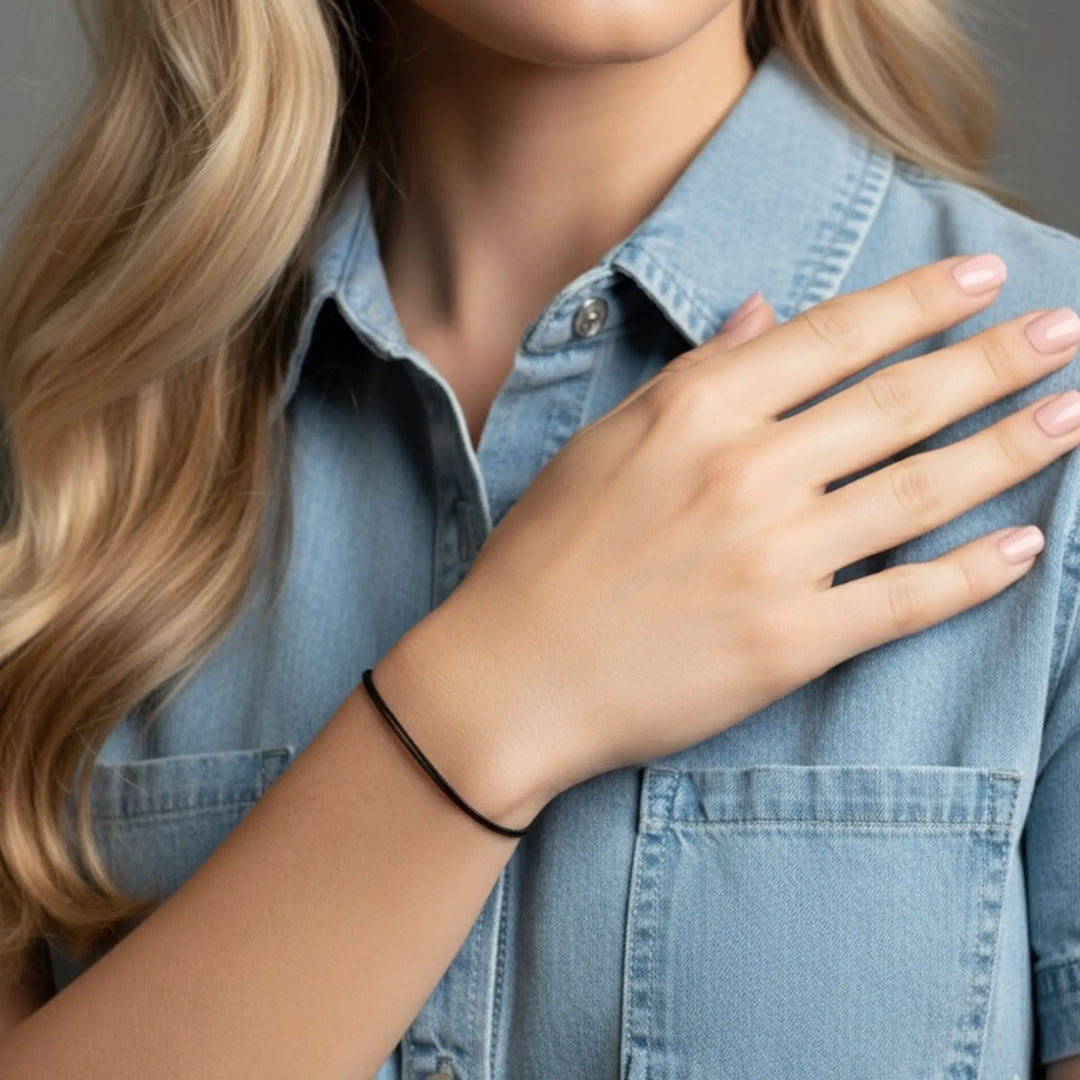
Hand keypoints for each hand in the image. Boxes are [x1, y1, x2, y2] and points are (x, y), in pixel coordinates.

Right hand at [378, 255, 1079, 830]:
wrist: (511, 676)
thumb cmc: (544, 555)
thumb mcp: (606, 441)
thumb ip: (696, 375)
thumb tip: (766, 315)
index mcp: (696, 411)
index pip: (835, 336)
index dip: (920, 303)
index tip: (983, 281)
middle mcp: (746, 472)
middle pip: (901, 403)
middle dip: (997, 362)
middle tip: (1066, 336)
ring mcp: (774, 559)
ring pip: (925, 492)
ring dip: (1013, 450)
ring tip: (1073, 418)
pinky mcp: (790, 643)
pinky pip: (906, 601)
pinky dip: (975, 574)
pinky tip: (1027, 547)